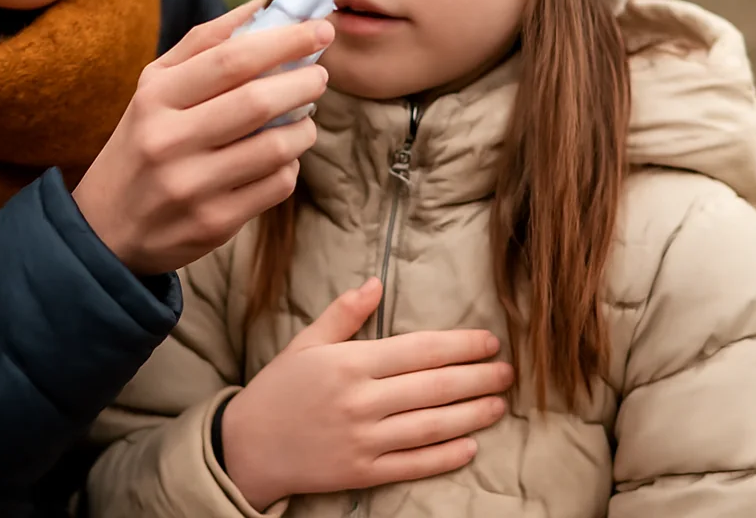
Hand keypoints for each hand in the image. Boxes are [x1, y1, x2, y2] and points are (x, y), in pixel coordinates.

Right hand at [73, 0, 334, 274]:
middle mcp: (170, 140)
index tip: (319, 30)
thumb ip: (203, 44)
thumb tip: (260, 6)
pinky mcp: (213, 223)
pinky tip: (279, 159)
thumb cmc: (141, 143)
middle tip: (319, 75)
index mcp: (156, 98)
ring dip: (304, 128)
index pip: (231, 60)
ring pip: (276, 147)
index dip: (284, 41)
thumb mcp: (154, 88)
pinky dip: (289, 167)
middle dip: (304, 82)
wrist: (106, 228)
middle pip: (258, 102)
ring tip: (303, 118)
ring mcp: (192, 185)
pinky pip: (275, 186)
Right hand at [221, 278, 513, 510]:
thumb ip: (343, 314)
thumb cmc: (279, 389)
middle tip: (508, 371)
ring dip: (472, 415)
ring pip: (431, 426)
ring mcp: (362, 440)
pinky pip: (413, 464)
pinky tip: (470, 445)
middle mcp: (360, 401)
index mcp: (349, 363)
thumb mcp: (305, 343)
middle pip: (434, 387)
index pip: (419, 350)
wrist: (246, 447)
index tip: (490, 341)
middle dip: (478, 377)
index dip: (460, 345)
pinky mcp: (361, 472)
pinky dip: (445, 456)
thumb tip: (376, 283)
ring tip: (498, 403)